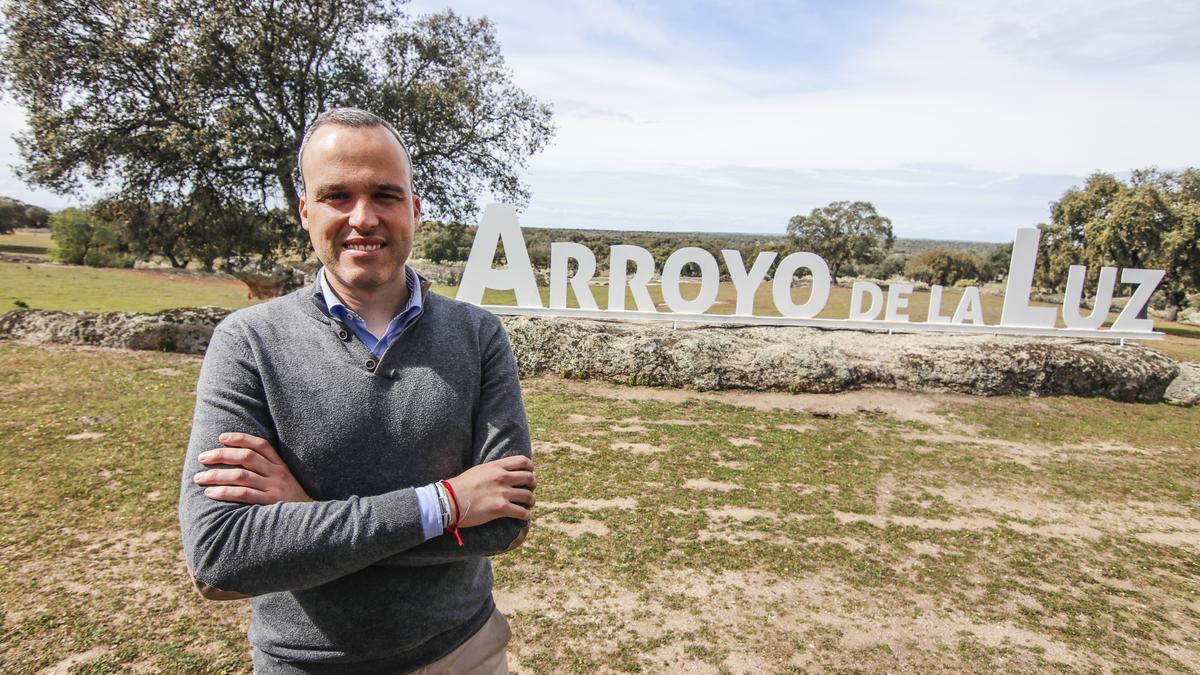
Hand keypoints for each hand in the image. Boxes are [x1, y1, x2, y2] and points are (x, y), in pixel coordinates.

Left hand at [194, 432, 311, 504]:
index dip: (240, 438)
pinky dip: (224, 492)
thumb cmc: (289, 500)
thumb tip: (235, 463)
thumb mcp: (283, 480)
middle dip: (221, 455)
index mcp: (281, 465)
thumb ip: (266, 470)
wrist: (309, 520)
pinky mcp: (270, 503)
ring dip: (217, 475)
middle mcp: (278, 473)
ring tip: (199, 478)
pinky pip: (243, 494)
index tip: (221, 438)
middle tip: (202, 458)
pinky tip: (211, 493)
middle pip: (246, 457)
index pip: (260, 445)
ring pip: (241, 476)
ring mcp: (275, 488)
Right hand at [446, 455, 535, 527]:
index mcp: (496, 466)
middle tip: (530, 490)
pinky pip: (522, 512)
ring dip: (531, 501)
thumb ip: (493, 470)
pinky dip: (526, 516)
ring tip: (528, 504)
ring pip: (528, 496)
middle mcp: (501, 477)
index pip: (523, 461)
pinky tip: (524, 517)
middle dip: (533, 485)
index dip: (530, 468)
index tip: (529, 474)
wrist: (449, 501)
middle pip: (529, 478)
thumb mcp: (478, 470)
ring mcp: (502, 493)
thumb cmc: (460, 486)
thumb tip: (504, 473)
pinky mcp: (500, 509)